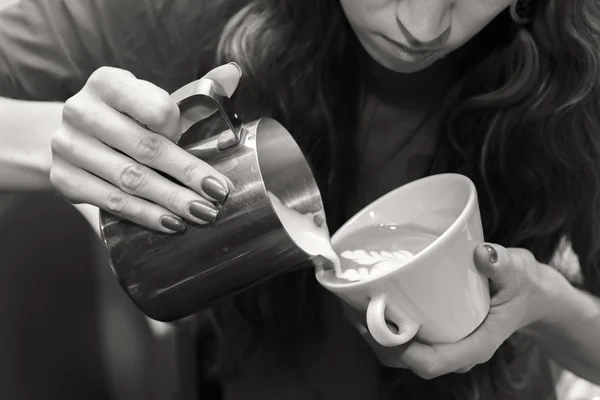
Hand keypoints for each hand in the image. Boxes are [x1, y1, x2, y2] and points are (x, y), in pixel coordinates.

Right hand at [50, 63, 241, 231]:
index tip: (201, 145)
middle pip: (146, 148)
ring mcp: (67, 146)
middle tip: (219, 194)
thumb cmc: (127, 118)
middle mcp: (81, 110)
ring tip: (203, 213)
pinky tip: (171, 223)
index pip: (155, 107)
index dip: (179, 129)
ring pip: (131, 180)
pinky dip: (145, 215)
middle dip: (188, 174)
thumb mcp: (154, 99)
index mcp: (108, 83)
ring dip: (172, 200)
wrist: (78, 138)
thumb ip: (196, 89)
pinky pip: (111, 201)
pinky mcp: (63, 179)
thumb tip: (233, 73)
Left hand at [343, 243, 549, 378]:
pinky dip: (380, 324)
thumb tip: (483, 254)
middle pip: (404, 359)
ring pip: (397, 352)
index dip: (400, 349)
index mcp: (474, 346)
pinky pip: (401, 338)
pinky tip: (367, 301)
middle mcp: (453, 350)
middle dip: (374, 338)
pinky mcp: (434, 333)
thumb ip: (504, 265)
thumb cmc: (523, 287)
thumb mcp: (519, 273)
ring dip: (371, 332)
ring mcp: (442, 343)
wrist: (529, 296)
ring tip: (351, 303)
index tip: (378, 322)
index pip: (430, 363)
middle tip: (352, 306)